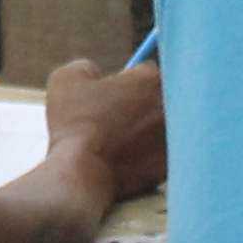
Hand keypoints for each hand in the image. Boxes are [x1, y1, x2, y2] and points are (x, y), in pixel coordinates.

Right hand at [42, 57, 167, 200]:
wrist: (84, 175)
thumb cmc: (74, 124)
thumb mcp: (66, 80)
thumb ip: (86, 68)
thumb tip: (94, 73)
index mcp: (151, 79)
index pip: (147, 71)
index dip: (128, 82)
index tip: (115, 95)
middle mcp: (172, 106)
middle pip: (161, 98)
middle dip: (143, 105)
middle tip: (119, 119)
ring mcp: (176, 137)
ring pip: (163, 128)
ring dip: (147, 131)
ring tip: (121, 144)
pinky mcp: (173, 164)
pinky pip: (161, 156)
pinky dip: (147, 158)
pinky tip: (126, 163)